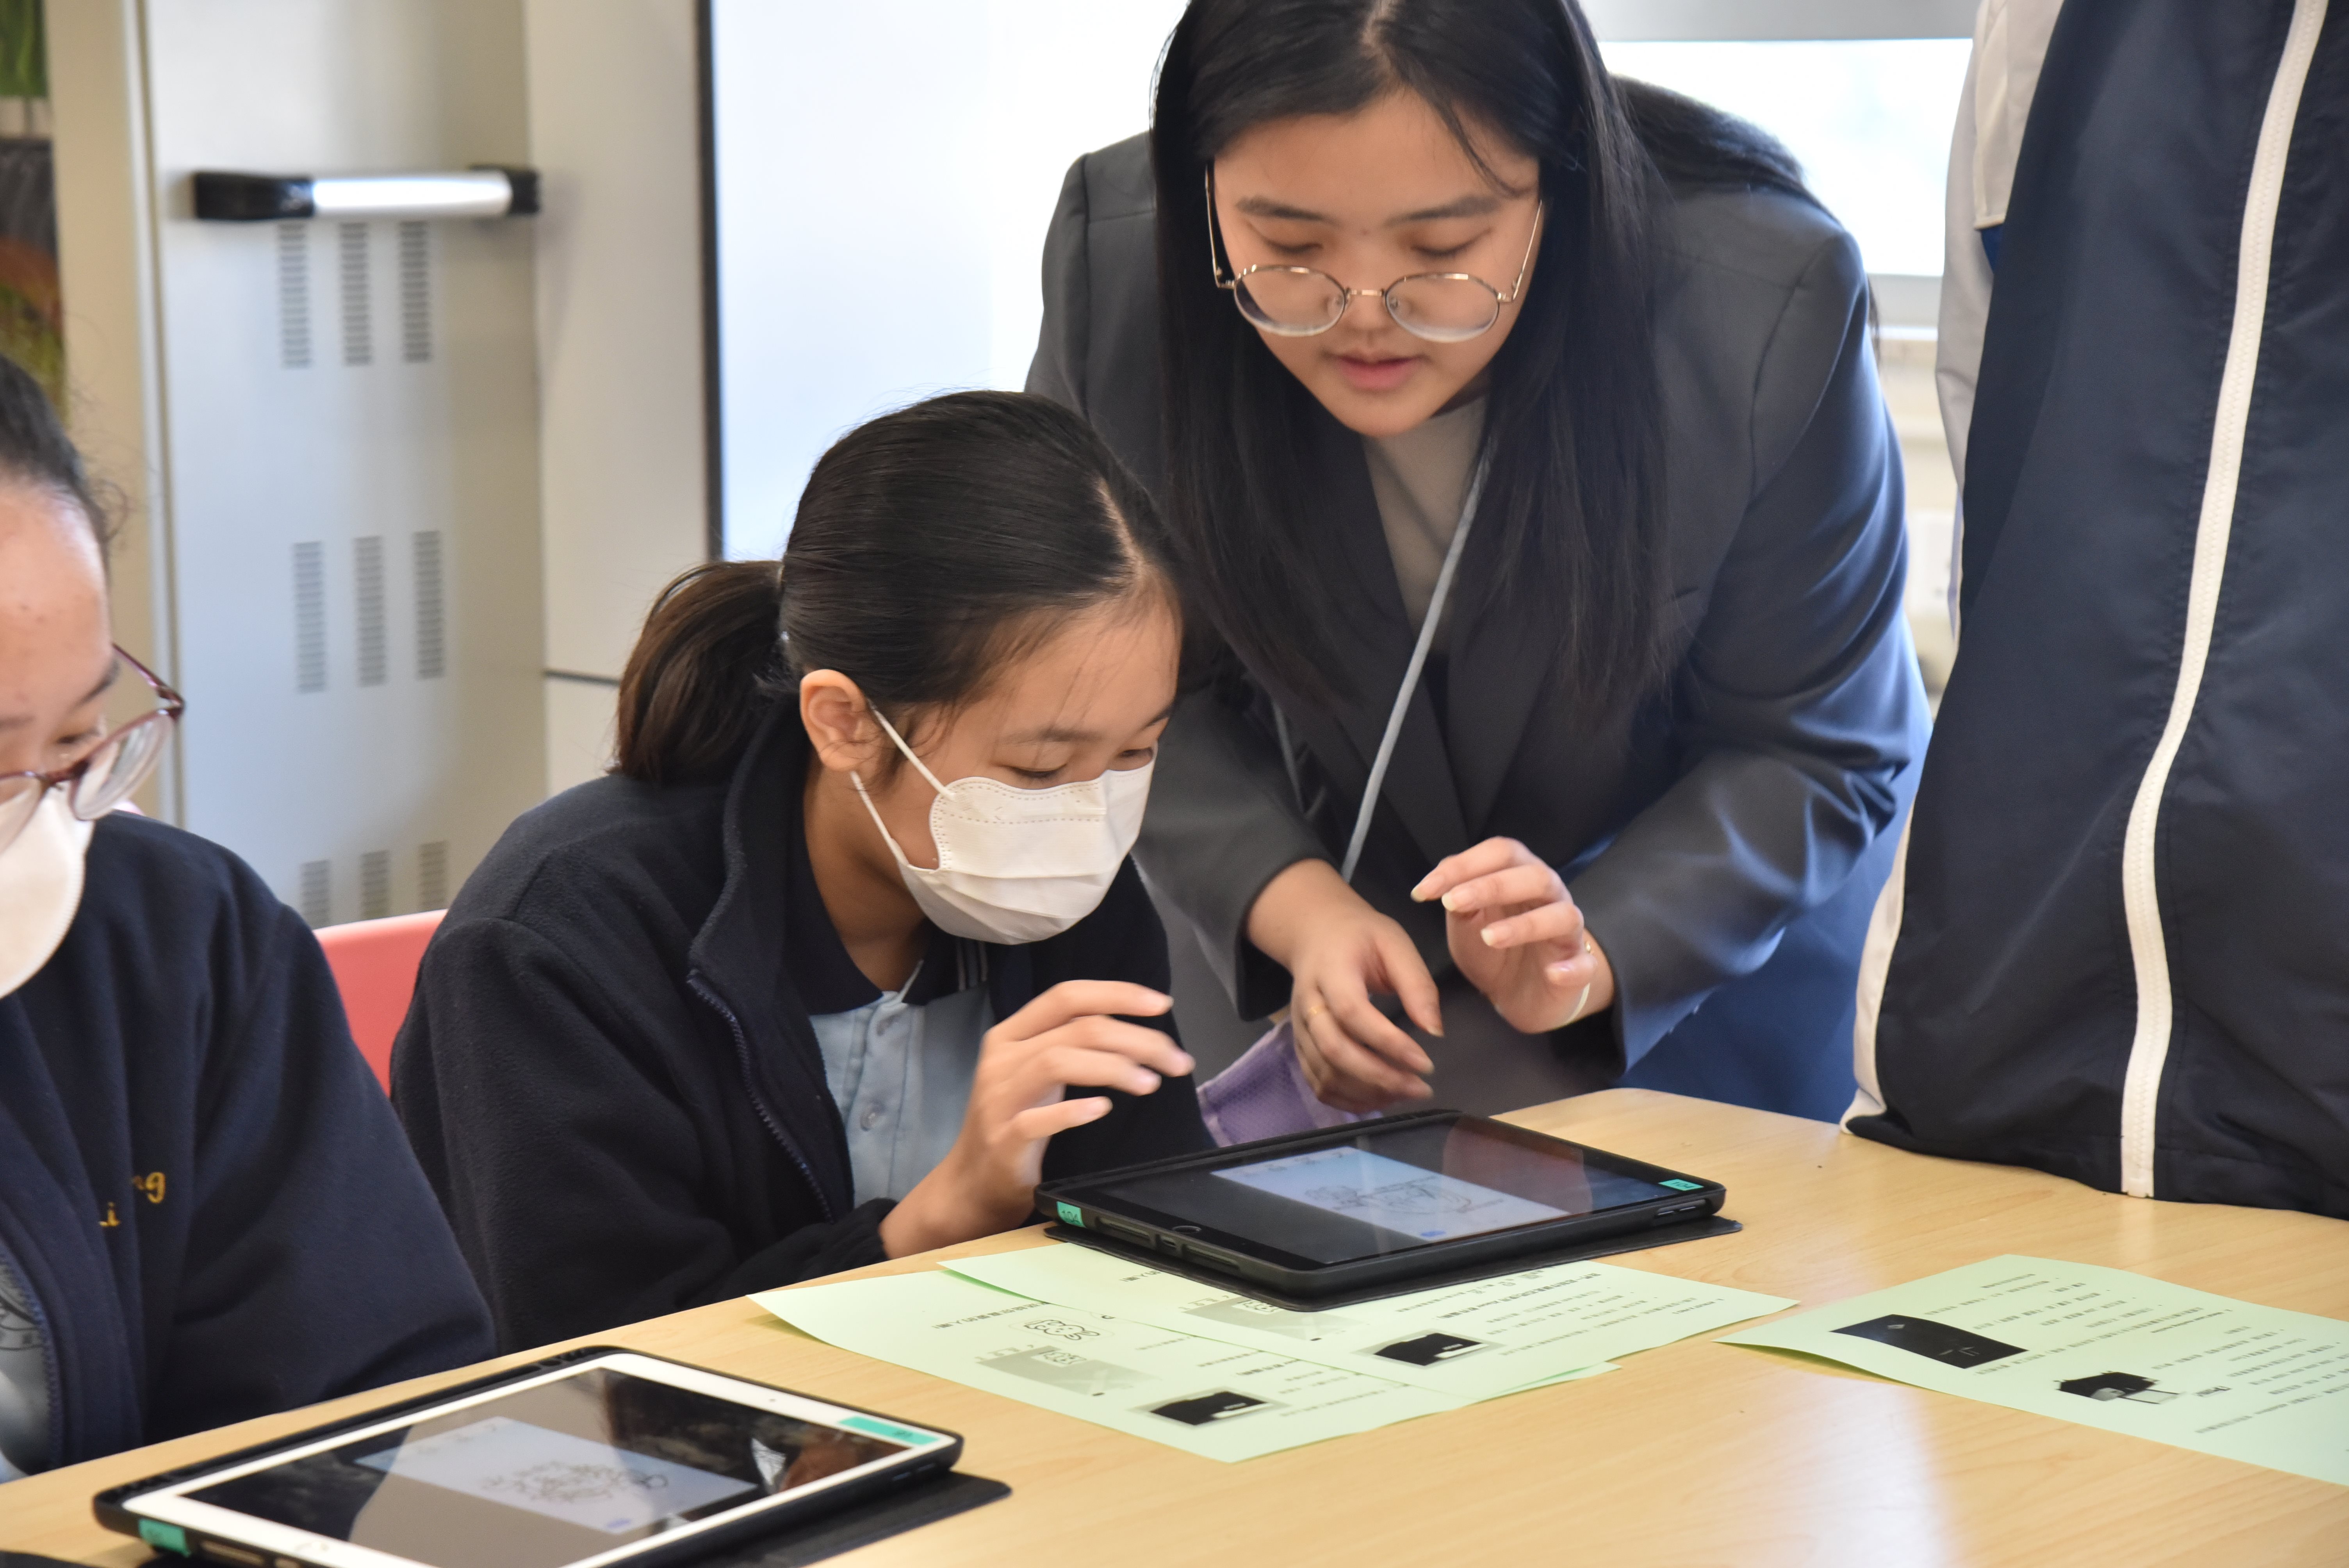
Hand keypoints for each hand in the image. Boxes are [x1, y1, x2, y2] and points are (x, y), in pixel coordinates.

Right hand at [880, 981, 1189, 1256]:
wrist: (972, 1183)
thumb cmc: (1016, 1122)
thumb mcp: (1037, 1072)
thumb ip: (1072, 1045)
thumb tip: (1137, 1032)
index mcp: (1012, 1034)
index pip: (1067, 996)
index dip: (1117, 994)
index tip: (1162, 1005)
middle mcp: (1003, 1058)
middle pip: (1076, 1029)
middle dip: (1136, 1038)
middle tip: (1176, 1060)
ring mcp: (999, 1099)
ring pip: (1058, 1061)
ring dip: (1114, 1068)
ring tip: (1151, 1083)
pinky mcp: (1003, 1140)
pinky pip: (1036, 1120)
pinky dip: (1073, 1111)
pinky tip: (1102, 1109)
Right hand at [1246, 859, 1442, 1112]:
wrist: (1316, 934)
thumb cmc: (1361, 937)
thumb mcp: (1395, 944)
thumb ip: (1416, 984)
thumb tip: (1435, 1031)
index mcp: (1330, 971)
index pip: (1353, 1013)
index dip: (1389, 1043)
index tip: (1426, 1063)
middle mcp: (1308, 1003)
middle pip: (1334, 1050)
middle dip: (1379, 1077)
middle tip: (1421, 1088)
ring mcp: (1299, 1028)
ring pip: (1324, 1073)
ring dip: (1366, 1093)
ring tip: (1405, 1094)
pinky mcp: (1300, 1046)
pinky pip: (1317, 1083)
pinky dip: (1347, 1100)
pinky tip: (1379, 1099)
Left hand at [1413, 838, 1613, 1034]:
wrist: (1516, 993)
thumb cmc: (1491, 947)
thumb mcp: (1466, 922)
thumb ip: (1457, 899)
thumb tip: (1440, 880)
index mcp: (1520, 875)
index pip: (1501, 853)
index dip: (1464, 864)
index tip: (1424, 890)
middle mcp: (1550, 896)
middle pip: (1534, 876)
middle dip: (1491, 885)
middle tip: (1452, 903)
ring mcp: (1567, 933)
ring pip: (1562, 915)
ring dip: (1526, 925)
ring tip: (1489, 938)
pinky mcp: (1579, 968)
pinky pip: (1584, 965)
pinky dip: (1571, 968)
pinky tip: (1552, 973)